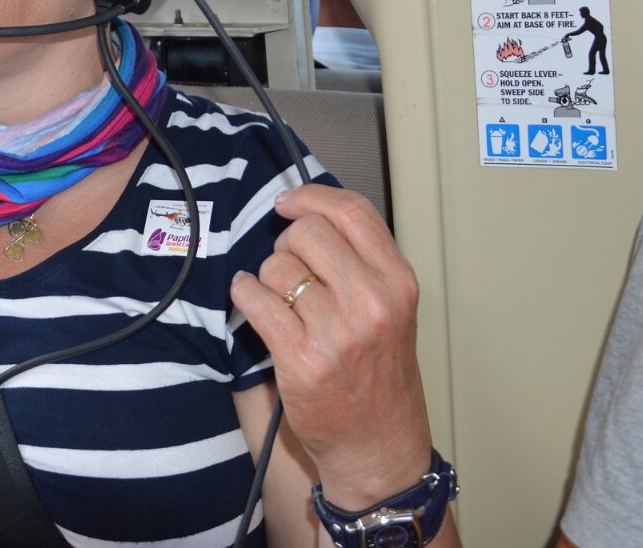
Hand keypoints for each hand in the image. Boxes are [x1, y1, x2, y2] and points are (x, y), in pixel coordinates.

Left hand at [230, 183, 432, 509]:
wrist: (378, 445)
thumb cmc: (380, 377)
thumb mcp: (393, 309)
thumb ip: (361, 262)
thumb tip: (307, 212)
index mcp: (398, 284)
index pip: (352, 212)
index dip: (312, 197)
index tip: (290, 201)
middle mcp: (373, 304)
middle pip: (307, 232)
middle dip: (287, 242)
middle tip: (289, 266)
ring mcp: (337, 332)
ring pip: (277, 266)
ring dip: (268, 277)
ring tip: (282, 301)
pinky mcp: (301, 358)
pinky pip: (255, 299)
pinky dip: (245, 294)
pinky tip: (253, 303)